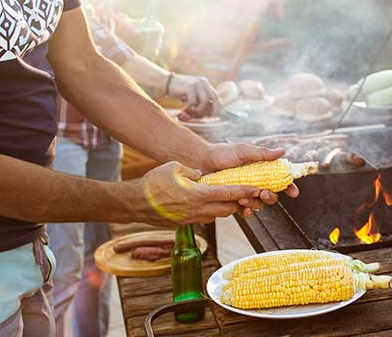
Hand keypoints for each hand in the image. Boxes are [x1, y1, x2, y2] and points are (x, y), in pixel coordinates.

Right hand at [131, 161, 260, 225]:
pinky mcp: (183, 223)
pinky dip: (210, 212)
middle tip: (247, 196)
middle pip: (227, 209)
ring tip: (230, 201)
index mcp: (198, 195)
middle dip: (238, 203)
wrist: (135, 204)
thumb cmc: (153, 183)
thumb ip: (192, 171)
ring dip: (225, 209)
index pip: (228, 194)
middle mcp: (197, 210)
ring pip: (216, 216)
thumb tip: (201, 175)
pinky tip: (208, 205)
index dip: (244, 192)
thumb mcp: (174, 167)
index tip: (256, 190)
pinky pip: (203, 218)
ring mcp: (190, 219)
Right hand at [168, 74, 221, 113]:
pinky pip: (194, 101)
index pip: (215, 95)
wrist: (165, 81)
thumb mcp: (192, 93)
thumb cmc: (179, 90)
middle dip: (214, 109)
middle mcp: (202, 82)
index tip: (217, 115)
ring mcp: (197, 84)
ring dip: (199, 108)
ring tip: (192, 110)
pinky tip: (183, 105)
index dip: (218, 106)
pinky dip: (189, 106)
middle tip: (211, 117)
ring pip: (205, 101)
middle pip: (214, 97)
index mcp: (204, 82)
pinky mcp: (190, 87)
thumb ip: (200, 99)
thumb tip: (210, 112)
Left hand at [202, 143, 300, 218]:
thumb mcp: (243, 151)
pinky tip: (243, 209)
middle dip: (270, 197)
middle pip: (271, 195)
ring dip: (255, 203)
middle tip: (263, 193)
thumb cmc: (222, 154)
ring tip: (243, 198)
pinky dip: (246, 212)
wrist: (201, 163)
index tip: (294, 192)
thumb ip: (262, 154)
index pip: (280, 180)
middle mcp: (255, 183)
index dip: (289, 187)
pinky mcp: (234, 202)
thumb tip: (282, 151)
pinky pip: (245, 212)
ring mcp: (245, 193)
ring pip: (259, 204)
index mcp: (261, 170)